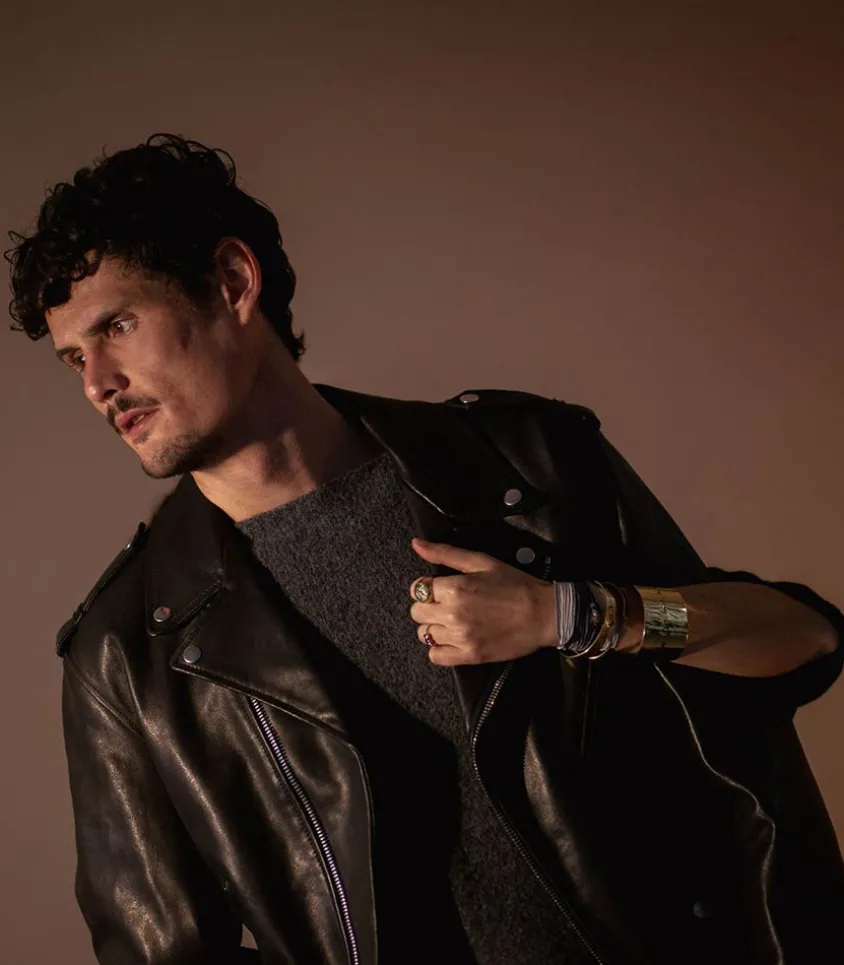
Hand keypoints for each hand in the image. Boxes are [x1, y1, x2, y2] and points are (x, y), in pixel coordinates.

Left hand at [409, 538, 556, 665]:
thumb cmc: (514, 584)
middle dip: (428, 606)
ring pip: (424, 634)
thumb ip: (446, 553)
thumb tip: (417, 544)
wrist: (543, 613)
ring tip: (452, 621)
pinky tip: (453, 639)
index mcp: (453, 588)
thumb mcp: (481, 561)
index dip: (429, 586)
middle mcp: (452, 614)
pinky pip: (435, 657)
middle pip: (417, 612)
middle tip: (447, 604)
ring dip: (434, 626)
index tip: (442, 588)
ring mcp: (460, 638)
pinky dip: (439, 649)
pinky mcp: (469, 656)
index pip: (418, 588)